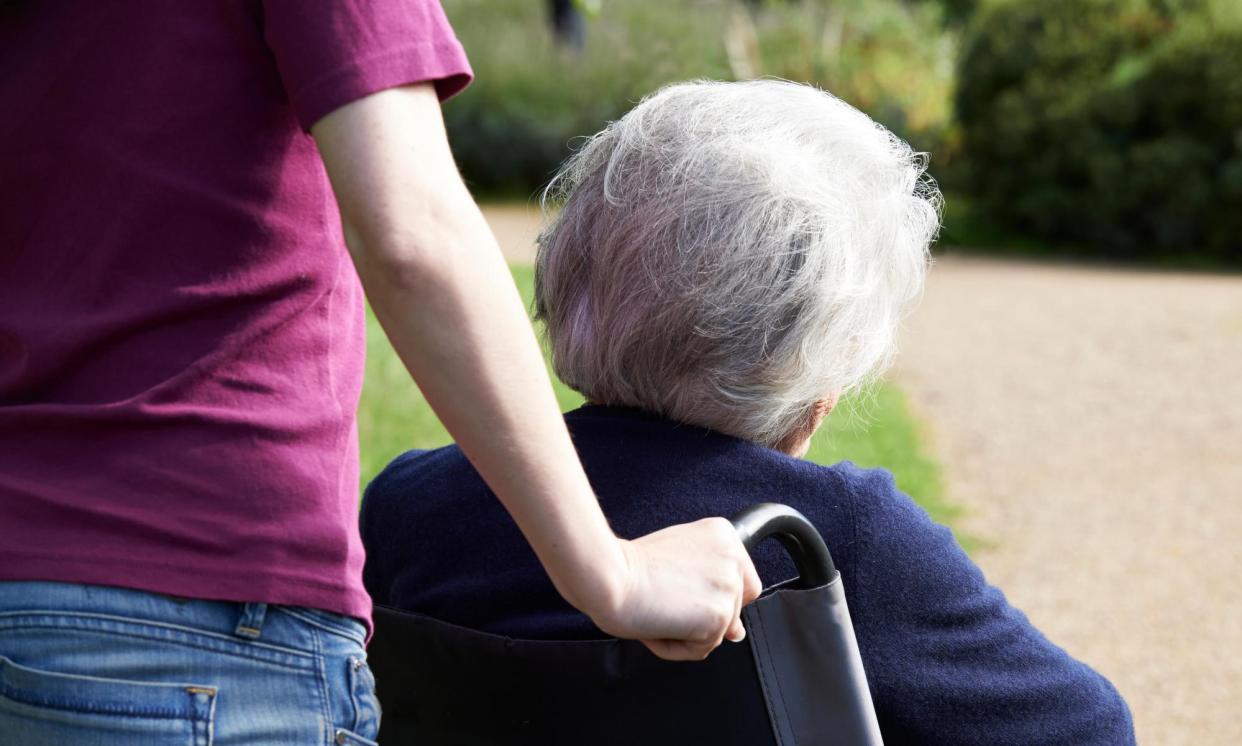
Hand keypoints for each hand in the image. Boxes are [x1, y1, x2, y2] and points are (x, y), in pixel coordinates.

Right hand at [586, 518, 762, 660]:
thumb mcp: (678, 560)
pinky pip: (700, 650)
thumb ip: (709, 584)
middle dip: (699, 616)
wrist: (609, 576)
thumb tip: (737, 632)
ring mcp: (729, 587)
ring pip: (716, 634)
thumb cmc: (629, 566)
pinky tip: (657, 624)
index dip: (710, 595)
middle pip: (730, 611)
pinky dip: (675, 647)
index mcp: (724, 536)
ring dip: (684, 633)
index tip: (683, 591)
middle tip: (665, 599)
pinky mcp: (719, 616)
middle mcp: (734, 558)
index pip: (742, 581)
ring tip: (657, 610)